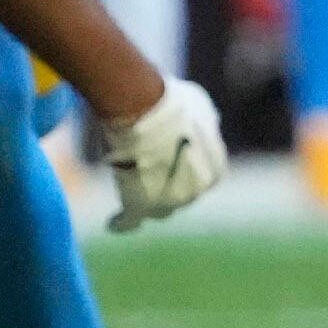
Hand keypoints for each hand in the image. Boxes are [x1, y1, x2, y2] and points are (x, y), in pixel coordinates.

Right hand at [102, 76, 226, 231]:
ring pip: (158, 210)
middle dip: (171, 185)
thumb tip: (203, 125)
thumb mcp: (199, 107)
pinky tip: (113, 223)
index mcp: (214, 170)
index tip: (178, 164)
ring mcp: (168, 202)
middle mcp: (195, 191)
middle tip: (153, 172)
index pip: (205, 179)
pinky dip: (121, 223)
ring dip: (149, 202)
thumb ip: (203, 122)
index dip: (191, 170)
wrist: (144, 110)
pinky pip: (129, 222)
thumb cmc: (172, 103)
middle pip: (182, 195)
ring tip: (134, 196)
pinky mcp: (139, 207)